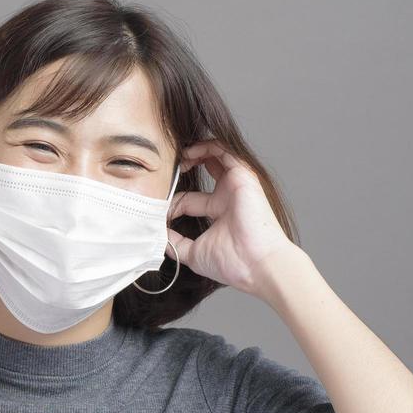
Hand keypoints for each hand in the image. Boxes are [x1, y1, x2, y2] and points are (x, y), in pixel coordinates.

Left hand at [167, 139, 303, 297]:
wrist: (255, 265)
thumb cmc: (232, 262)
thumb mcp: (193, 253)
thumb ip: (175, 244)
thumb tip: (157, 237)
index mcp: (218, 213)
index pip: (188, 199)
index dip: (171, 202)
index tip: (157, 209)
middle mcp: (227, 197)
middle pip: (205, 171)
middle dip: (185, 165)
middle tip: (166, 168)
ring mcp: (236, 185)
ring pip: (216, 156)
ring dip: (195, 151)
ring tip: (176, 155)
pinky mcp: (244, 177)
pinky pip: (226, 151)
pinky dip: (207, 147)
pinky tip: (189, 152)